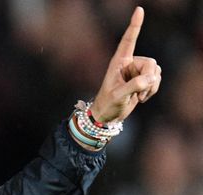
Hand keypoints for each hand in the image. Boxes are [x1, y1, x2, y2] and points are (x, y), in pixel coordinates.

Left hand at [90, 6, 161, 123]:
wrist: (108, 115)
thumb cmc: (107, 104)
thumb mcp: (117, 96)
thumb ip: (132, 86)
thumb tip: (148, 80)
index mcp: (118, 62)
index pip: (128, 40)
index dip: (135, 25)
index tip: (139, 10)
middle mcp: (129, 63)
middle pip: (151, 63)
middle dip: (149, 79)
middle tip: (139, 92)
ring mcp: (137, 71)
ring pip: (156, 71)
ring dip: (151, 86)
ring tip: (137, 96)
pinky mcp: (144, 79)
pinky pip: (158, 79)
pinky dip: (153, 90)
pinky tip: (141, 97)